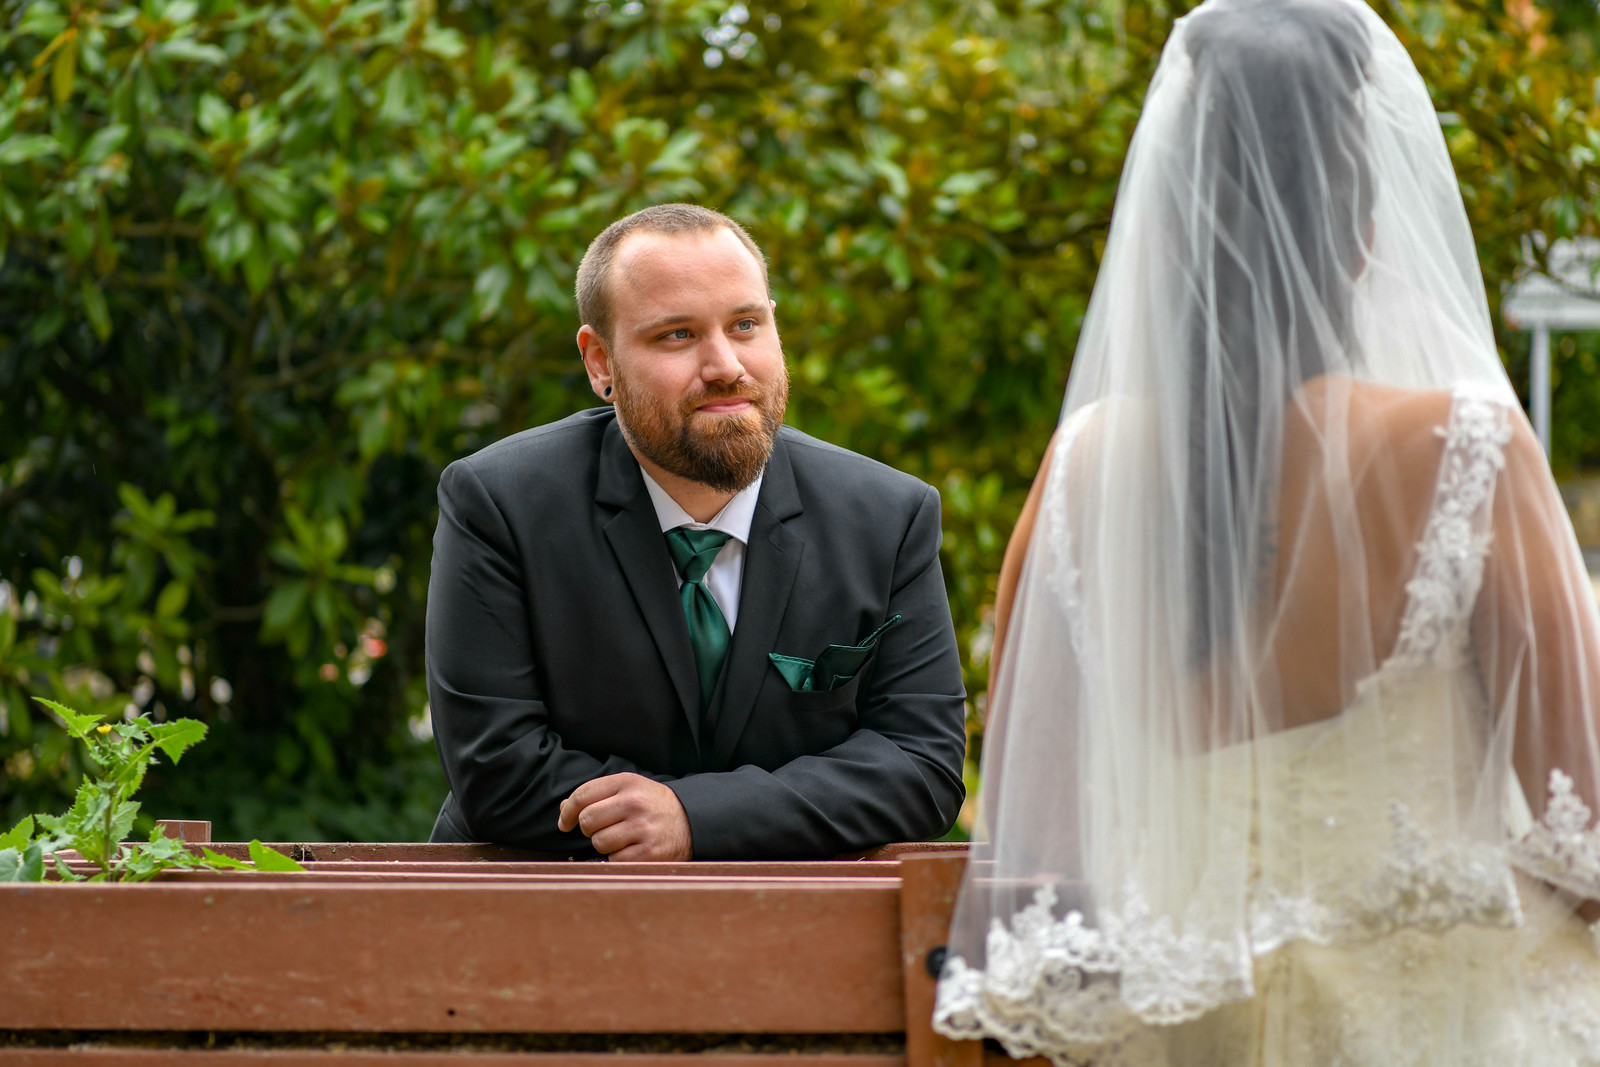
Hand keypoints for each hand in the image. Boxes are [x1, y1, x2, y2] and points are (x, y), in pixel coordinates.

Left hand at [557, 773, 692, 860]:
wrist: (692, 820)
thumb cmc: (652, 805)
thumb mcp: (628, 790)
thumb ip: (596, 796)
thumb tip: (563, 810)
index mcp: (627, 783)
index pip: (582, 795)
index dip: (568, 812)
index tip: (566, 822)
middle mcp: (635, 803)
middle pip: (587, 820)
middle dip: (588, 829)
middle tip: (602, 829)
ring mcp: (642, 828)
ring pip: (599, 842)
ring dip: (604, 844)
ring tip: (622, 838)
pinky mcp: (648, 853)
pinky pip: (614, 859)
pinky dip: (618, 858)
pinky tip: (632, 849)